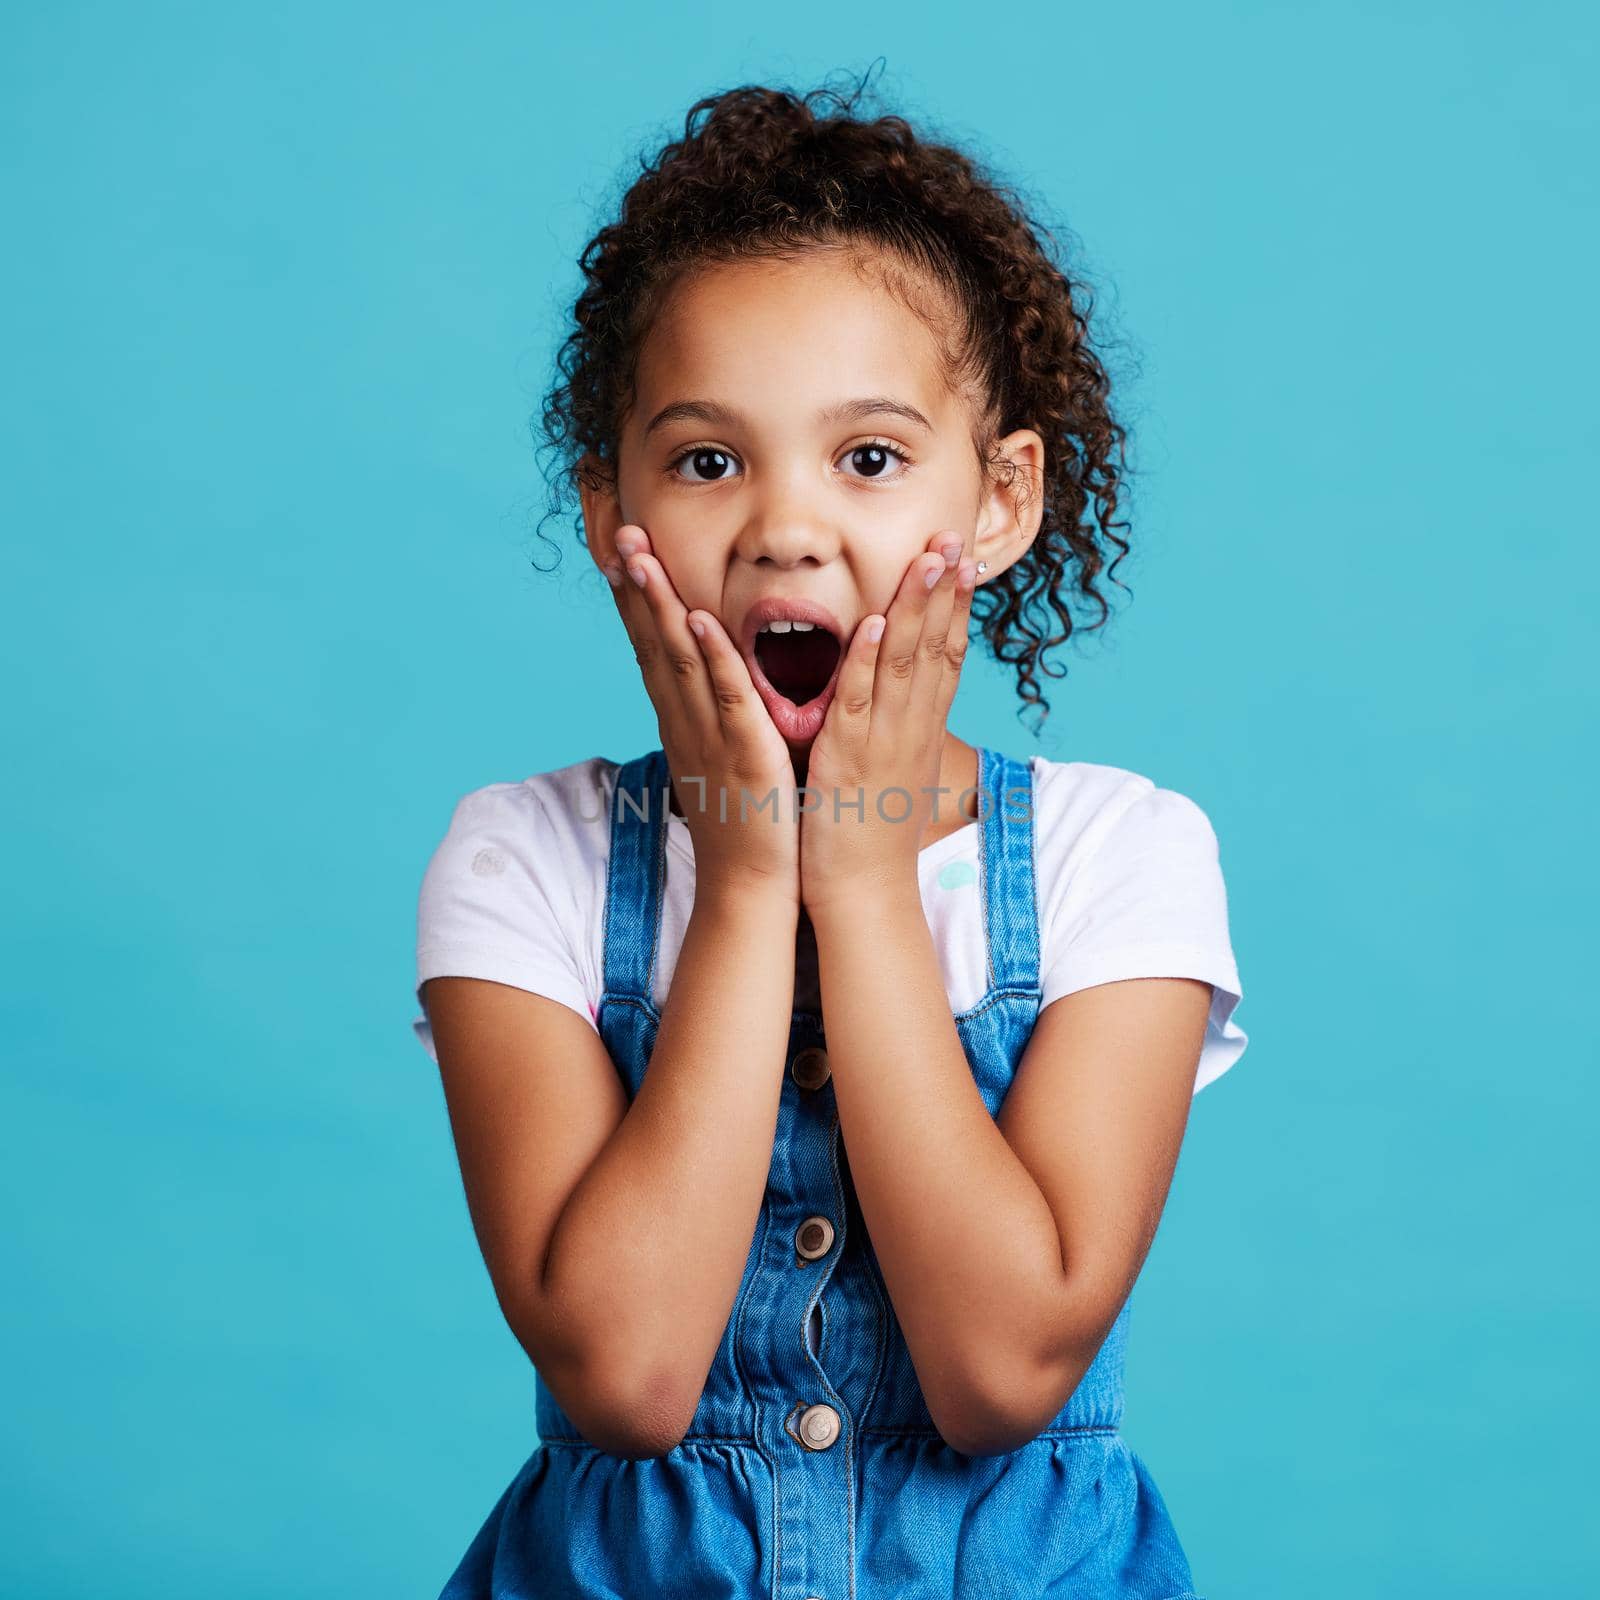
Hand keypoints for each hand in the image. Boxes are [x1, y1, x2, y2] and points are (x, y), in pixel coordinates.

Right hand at [602, 526, 799, 903]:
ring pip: (677, 658)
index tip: (617, 546)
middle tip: (614, 527)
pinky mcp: (742, 752)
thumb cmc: (746, 821)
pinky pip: (724, 697)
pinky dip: (710, 657)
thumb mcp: (723, 755)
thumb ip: (718, 713)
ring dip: (657, 603)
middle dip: (632, 582)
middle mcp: (685, 719)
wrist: (750, 885)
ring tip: (638, 554)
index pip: (650, 643)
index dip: (633, 594)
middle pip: (650, 639)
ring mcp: (708, 734)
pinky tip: (696, 620)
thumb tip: (713, 678)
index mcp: (683, 718)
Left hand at [799, 531, 976, 914]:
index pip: (947, 657)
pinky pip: (860, 702)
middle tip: (957, 536)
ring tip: (930, 557)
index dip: (957, 607)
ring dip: (918, 607)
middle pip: (937, 647)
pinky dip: (868, 661)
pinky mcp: (849, 757)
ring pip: (905, 663)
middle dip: (946, 589)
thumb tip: (902, 703)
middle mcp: (911, 728)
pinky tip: (877, 624)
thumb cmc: (869, 833)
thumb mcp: (892, 771)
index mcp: (919, 730)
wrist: (863, 893)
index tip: (966, 561)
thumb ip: (896, 730)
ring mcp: (883, 740)